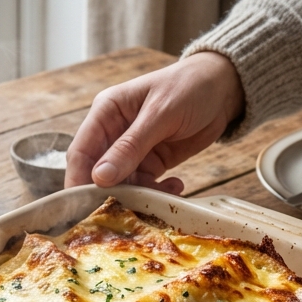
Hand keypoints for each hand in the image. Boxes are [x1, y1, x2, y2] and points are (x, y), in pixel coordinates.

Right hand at [66, 52, 244, 193]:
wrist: (223, 88)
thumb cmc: (189, 87)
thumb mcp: (160, 115)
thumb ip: (130, 146)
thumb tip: (100, 178)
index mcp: (106, 113)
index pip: (82, 152)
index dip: (78, 181)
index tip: (82, 209)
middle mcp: (114, 133)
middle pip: (98, 173)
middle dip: (109, 195)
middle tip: (122, 214)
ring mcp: (132, 150)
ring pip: (123, 184)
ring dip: (138, 195)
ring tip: (159, 198)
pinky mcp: (152, 162)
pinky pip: (146, 185)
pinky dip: (157, 192)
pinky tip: (175, 187)